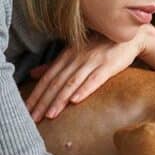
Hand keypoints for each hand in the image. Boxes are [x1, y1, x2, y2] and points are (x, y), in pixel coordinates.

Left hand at [26, 30, 148, 120]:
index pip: (47, 78)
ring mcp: (92, 61)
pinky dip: (84, 89)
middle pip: (56, 83)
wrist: (129, 35)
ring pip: (71, 83)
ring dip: (59, 100)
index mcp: (66, 55)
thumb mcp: (74, 52)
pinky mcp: (108, 65)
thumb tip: (33, 74)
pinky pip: (94, 79)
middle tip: (32, 119)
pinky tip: (75, 101)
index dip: (35, 95)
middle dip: (43, 102)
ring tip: (49, 116)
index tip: (26, 110)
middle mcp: (76, 58)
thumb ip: (55, 65)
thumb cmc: (100, 45)